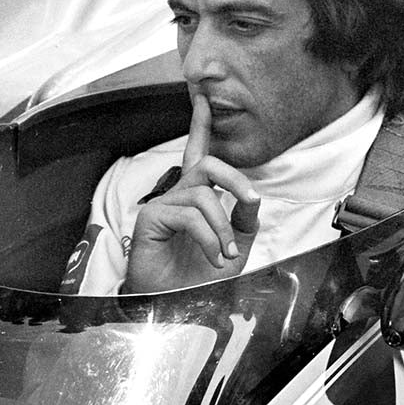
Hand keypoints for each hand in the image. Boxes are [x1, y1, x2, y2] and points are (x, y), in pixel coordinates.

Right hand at [124, 95, 260, 293]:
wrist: (177, 306)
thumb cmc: (200, 276)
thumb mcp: (236, 246)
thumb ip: (245, 219)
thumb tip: (252, 196)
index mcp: (197, 196)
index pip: (199, 154)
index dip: (199, 124)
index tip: (202, 98)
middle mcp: (179, 195)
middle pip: (208, 165)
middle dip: (236, 179)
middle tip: (250, 201)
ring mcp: (163, 205)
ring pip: (204, 196)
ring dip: (223, 228)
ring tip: (225, 255)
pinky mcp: (151, 218)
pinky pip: (188, 215)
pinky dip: (208, 238)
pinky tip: (212, 258)